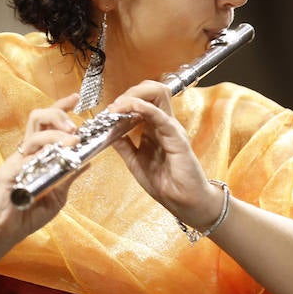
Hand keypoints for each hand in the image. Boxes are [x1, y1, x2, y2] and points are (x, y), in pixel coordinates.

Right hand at [0, 93, 80, 243]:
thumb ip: (70, 176)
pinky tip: (58, 156)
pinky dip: (45, 152)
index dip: (61, 108)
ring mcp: (17, 160)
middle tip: (76, 127)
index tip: (76, 99)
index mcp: (37, 154)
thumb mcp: (58, 194)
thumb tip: (89, 160)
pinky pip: (27, 155)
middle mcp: (26, 152)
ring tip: (74, 139)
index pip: (48, 123)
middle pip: (38, 117)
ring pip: (35, 132)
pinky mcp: (9, 172)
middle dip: (59, 114)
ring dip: (57, 132)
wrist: (6, 233)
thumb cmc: (30, 214)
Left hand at [107, 81, 223, 228]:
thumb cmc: (166, 184)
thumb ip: (124, 145)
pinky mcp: (177, 138)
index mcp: (155, 128)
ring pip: (158, 95)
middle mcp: (164, 124)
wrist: (184, 202)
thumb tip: (108, 131)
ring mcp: (172, 128)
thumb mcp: (136, 162)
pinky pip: (161, 117)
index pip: (144, 99)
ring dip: (135, 96)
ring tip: (117, 106)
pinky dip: (145, 108)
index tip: (108, 111)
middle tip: (113, 106)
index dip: (125, 99)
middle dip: (129, 92)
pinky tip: (131, 108)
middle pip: (152, 91)